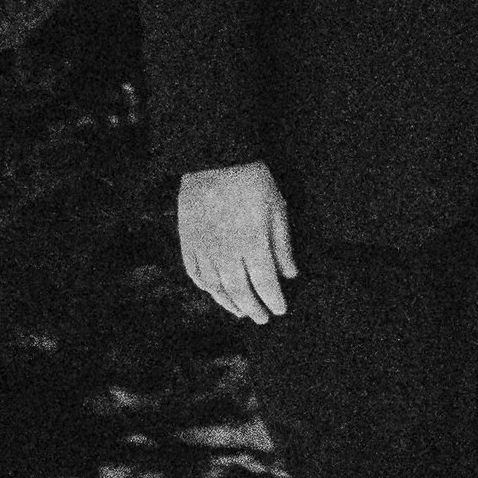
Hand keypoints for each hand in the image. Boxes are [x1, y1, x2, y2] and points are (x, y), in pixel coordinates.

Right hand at [176, 160, 297, 323]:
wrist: (214, 159)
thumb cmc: (251, 181)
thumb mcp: (277, 208)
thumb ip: (282, 245)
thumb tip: (289, 274)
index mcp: (253, 243)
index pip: (265, 284)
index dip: (273, 300)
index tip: (280, 309)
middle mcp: (226, 252)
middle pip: (240, 291)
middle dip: (253, 308)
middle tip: (262, 318)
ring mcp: (204, 248)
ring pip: (216, 287)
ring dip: (229, 303)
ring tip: (241, 312)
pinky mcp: (187, 241)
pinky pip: (194, 273)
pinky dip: (205, 287)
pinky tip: (214, 292)